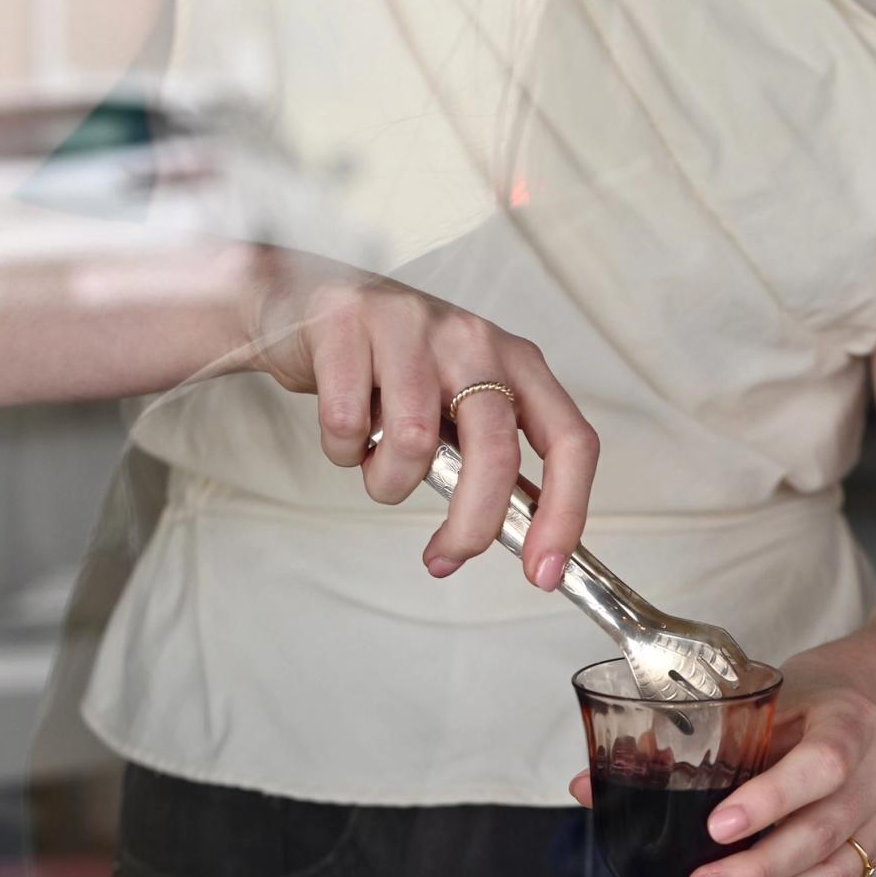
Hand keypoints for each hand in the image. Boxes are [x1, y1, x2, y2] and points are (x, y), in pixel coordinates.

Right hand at [252, 261, 597, 588]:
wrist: (305, 304)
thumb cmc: (392, 367)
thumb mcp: (457, 402)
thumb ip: (489, 456)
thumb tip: (523, 540)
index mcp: (517, 362)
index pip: (570, 441)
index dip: (565, 514)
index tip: (544, 573)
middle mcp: (473, 339)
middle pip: (496, 451)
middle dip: (472, 524)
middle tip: (445, 558)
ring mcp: (409, 327)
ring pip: (414, 442)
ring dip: (387, 482)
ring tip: (375, 465)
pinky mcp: (346, 327)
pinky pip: (348, 425)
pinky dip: (342, 452)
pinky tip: (345, 432)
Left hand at [570, 662, 875, 876]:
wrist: (866, 707)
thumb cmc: (802, 703)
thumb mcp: (753, 702)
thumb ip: (681, 743)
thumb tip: (587, 787)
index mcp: (851, 722)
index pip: (822, 764)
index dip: (772, 799)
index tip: (717, 825)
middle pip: (821, 833)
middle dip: (754, 872)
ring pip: (826, 875)